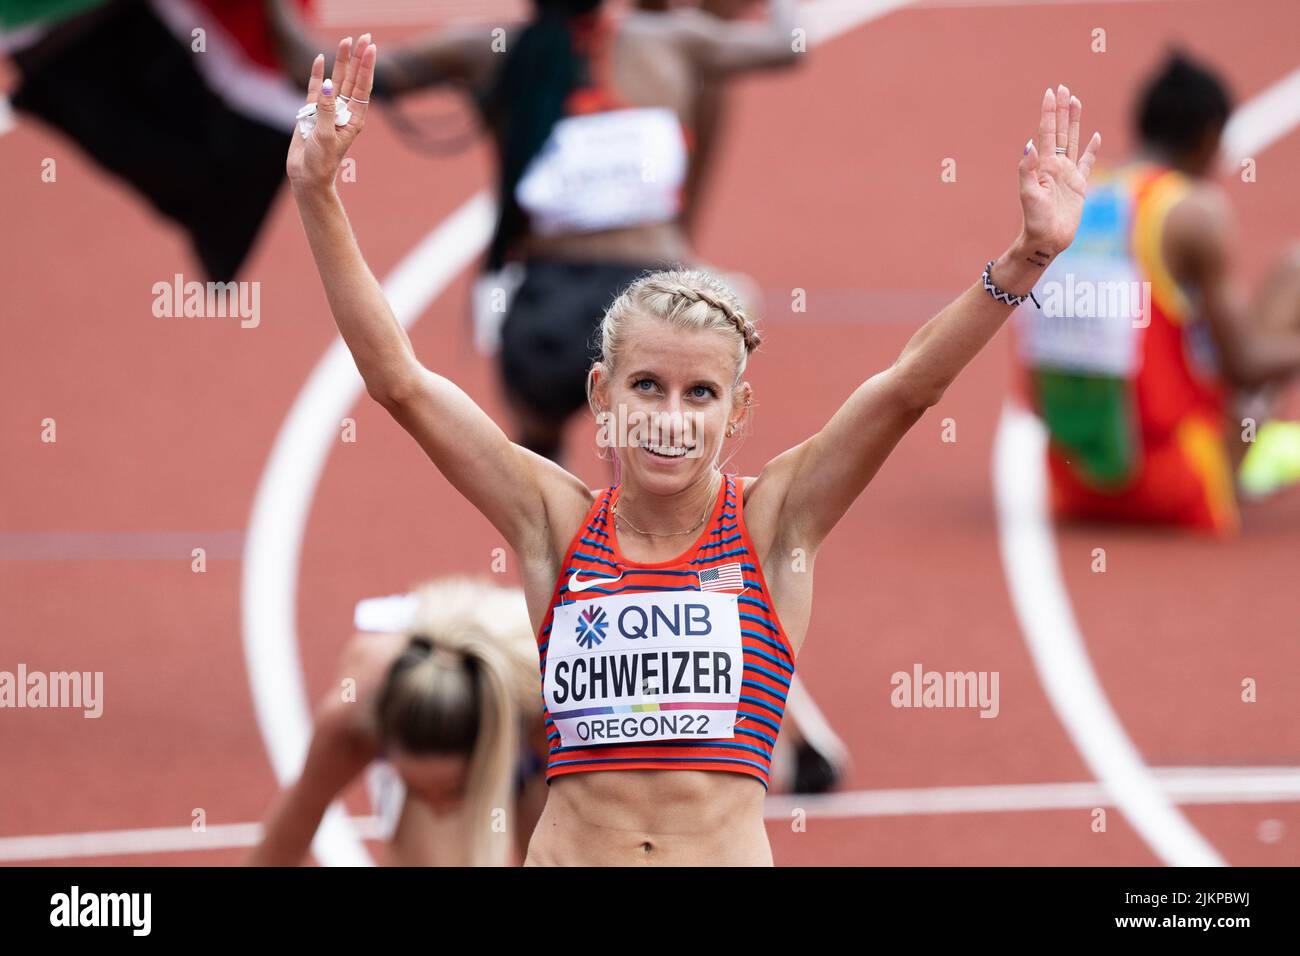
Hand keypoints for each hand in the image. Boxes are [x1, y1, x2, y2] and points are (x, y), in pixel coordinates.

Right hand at [286, 34, 377, 191]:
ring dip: (341, 62)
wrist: (308, 176)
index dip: (366, 66)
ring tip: (345, 41)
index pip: (362, 87)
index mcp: (354, 118)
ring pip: (336, 80)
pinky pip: (316, 89)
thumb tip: (328, 85)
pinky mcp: (313, 112)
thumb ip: (326, 110)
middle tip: (364, 36)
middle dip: (358, 58)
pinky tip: (321, 60)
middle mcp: (344, 111)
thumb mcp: (325, 136)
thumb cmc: (321, 162)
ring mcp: (329, 110)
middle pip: (353, 79)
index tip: (370, 47)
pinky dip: (318, 74)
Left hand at [1016, 84, 1100, 262]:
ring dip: (1075, 121)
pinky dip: (1092, 148)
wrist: (1046, 240)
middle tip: (1063, 87)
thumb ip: (1027, 169)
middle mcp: (1055, 165)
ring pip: (1073, 140)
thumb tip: (1029, 144)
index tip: (1051, 92)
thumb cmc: (1034, 220)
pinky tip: (1095, 136)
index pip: (1047, 132)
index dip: (1049, 112)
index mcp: (1044, 164)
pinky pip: (1087, 162)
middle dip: (1062, 110)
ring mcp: (1067, 174)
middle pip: (1061, 130)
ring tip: (1076, 101)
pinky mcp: (1079, 185)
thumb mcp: (1028, 194)